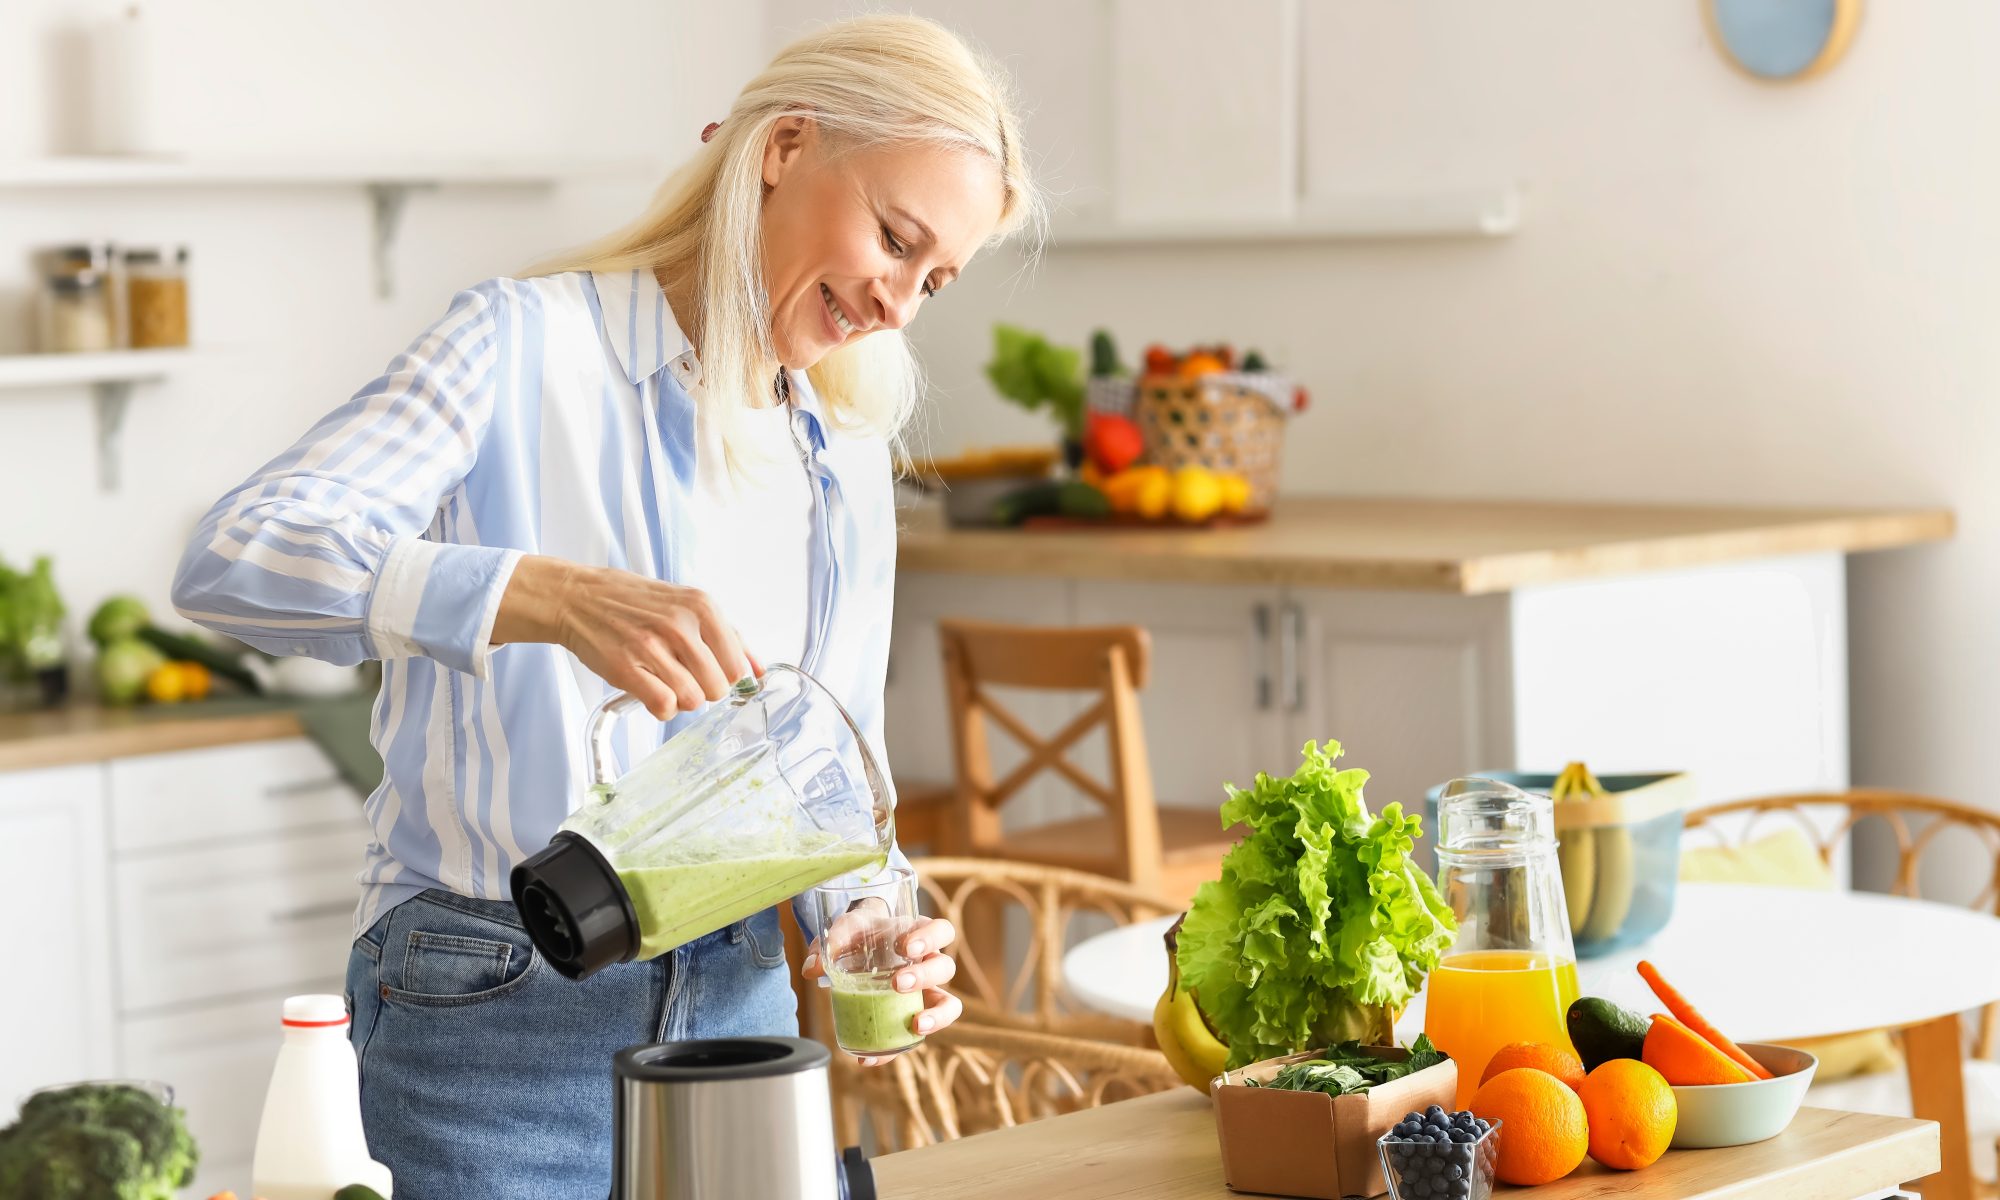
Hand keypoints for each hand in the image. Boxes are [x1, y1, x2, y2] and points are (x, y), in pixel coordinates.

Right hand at [493, 555, 754, 717]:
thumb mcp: (687, 604)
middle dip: (703, 690)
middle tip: (683, 677)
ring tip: (664, 683)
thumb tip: (758, 670)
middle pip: (718, 687)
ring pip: (693, 700)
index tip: (709, 673)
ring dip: (681, 700)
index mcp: (701, 606)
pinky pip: (663, 706)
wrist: (578, 597)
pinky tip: (652, 694)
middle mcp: (680, 624)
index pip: (737, 665)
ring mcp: (651, 646)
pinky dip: (661, 708)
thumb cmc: (633, 602)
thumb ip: (727, 636)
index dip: (725, 677)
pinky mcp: (625, 667)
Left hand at [803, 914, 961, 1066]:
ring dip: (936, 1016)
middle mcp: (929, 963)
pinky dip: (894, 1051)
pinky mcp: (913, 1016)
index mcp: (918, 934)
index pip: (941, 931)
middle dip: (925, 976)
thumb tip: (813, 969)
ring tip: (915, 1024)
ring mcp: (926, 992)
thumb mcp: (845, 929)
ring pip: (949, 1004)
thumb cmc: (861, 933)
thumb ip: (832, 942)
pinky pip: (911, 1037)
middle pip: (945, 967)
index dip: (931, 938)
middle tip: (898, 983)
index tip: (908, 947)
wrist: (859, 945)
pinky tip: (871, 1058)